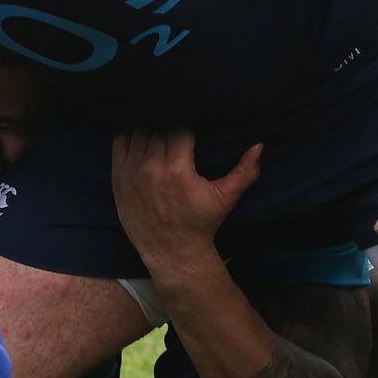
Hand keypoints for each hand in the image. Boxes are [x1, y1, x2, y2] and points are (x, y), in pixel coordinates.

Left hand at [112, 130, 261, 273]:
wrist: (170, 250)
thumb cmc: (200, 223)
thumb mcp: (225, 199)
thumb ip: (245, 171)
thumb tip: (259, 145)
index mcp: (178, 169)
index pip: (180, 128)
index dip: (187, 126)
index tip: (193, 130)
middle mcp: (151, 167)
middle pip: (159, 128)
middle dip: (170, 127)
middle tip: (178, 132)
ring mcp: (131, 171)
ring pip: (140, 132)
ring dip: (151, 129)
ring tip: (162, 135)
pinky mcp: (118, 176)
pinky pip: (121, 142)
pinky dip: (131, 136)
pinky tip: (143, 140)